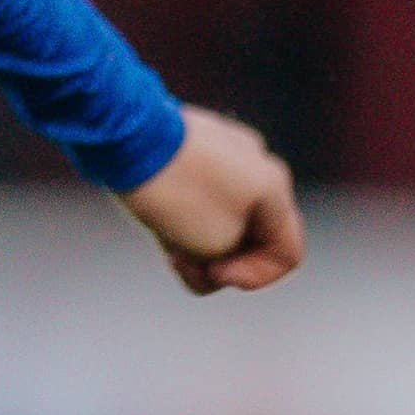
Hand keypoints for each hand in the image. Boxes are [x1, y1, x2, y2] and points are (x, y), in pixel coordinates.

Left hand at [119, 104, 302, 296]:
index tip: (214, 272)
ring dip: (199, 239)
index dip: (255, 277)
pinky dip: (185, 213)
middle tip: (181, 261)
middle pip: (254, 236)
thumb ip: (230, 259)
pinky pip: (203, 192)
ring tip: (166, 237)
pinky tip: (158, 212)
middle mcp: (260, 164)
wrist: (126, 137)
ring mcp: (229, 150)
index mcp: (275, 189)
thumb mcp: (212, 249)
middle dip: (219, 259)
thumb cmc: (175, 193)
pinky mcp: (197, 144)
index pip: (287, 254)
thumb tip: (218, 248)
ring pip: (226, 216)